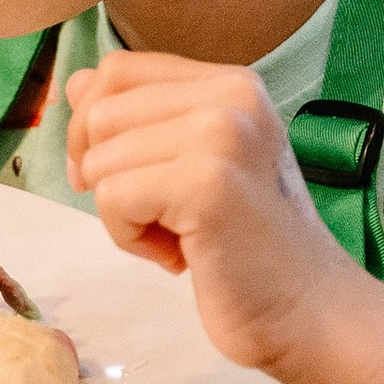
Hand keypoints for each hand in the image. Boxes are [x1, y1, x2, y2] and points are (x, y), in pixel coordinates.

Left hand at [62, 49, 361, 370]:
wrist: (309, 312)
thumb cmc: (248, 246)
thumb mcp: (194, 165)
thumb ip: (142, 119)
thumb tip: (74, 85)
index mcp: (231, 84)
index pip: (117, 71)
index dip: (92, 126)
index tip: (114, 177)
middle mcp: (231, 95)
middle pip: (100, 114)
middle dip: (105, 176)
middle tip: (158, 219)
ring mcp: (222, 135)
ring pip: (100, 159)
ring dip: (122, 214)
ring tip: (179, 238)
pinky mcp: (206, 184)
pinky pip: (113, 198)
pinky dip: (130, 239)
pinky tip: (180, 257)